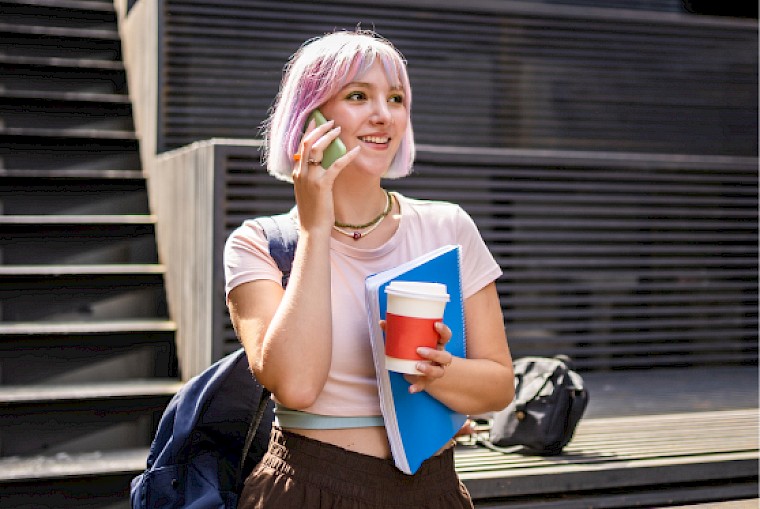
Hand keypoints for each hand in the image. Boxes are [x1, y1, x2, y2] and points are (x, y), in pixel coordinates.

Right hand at [293, 119, 358, 233]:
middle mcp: (300, 173)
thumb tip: (319, 167)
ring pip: (316, 149)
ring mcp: (310, 179)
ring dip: (328, 137)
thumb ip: (310, 178)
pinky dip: (346, 156)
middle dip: (319, 129)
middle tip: (331, 122)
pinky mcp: (322, 185)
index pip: (300, 147)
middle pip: (306, 143)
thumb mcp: (308, 192)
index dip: (308, 132)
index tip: (315, 121)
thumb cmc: (313, 213)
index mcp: (297, 174)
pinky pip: (335, 166)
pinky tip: (356, 151)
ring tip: (338, 129)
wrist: (312, 229)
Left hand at [379, 320, 454, 393]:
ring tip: (417, 366)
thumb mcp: (408, 340)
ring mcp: (435, 370)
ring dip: (429, 369)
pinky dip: (417, 386)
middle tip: (419, 350)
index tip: (435, 325)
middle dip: (434, 353)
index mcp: (437, 344)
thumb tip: (382, 323)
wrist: (415, 368)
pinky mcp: (426, 381)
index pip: (446, 336)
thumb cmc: (414, 349)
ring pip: (439, 372)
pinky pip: (424, 385)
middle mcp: (440, 358)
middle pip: (446, 356)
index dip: (443, 330)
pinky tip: (411, 389)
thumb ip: (396, 331)